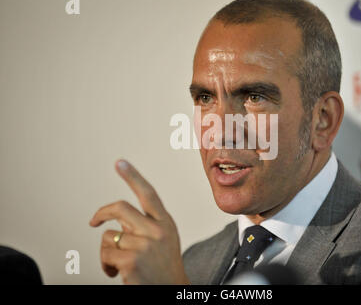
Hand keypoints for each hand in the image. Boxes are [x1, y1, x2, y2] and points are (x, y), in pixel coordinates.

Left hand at [89, 159, 188, 283]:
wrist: (172, 291)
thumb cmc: (164, 267)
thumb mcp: (164, 240)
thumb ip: (147, 224)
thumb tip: (118, 218)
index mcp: (165, 223)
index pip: (148, 194)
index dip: (133, 177)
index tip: (120, 162)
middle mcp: (157, 230)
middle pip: (120, 208)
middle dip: (102, 213)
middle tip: (94, 221)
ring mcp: (145, 245)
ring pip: (109, 237)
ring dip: (108, 252)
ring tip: (120, 264)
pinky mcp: (132, 260)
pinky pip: (105, 254)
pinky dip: (105, 265)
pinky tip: (117, 273)